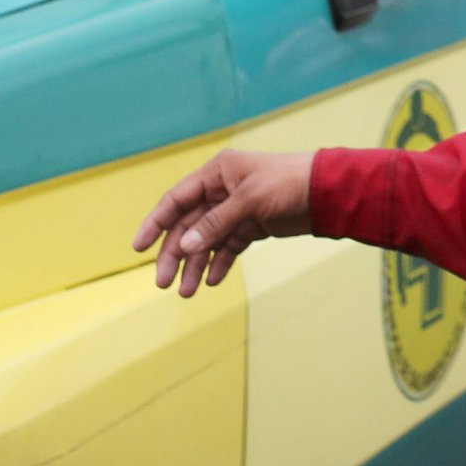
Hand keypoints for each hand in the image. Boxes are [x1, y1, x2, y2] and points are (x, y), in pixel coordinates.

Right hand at [135, 148, 315, 293]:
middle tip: (163, 282)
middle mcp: (222, 191)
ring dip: (195, 265)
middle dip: (175, 254)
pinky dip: (219, 263)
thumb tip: (186, 246)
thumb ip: (216, 224)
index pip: (176, 200)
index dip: (155, 223)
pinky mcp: (252, 226)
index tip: (138, 248)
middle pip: (188, 226)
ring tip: (187, 291)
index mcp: (216, 174)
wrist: (327, 192)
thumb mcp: (249, 200)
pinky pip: (228, 247)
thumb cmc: (289, 183)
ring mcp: (236, 210)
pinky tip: (211, 281)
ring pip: (207, 241)